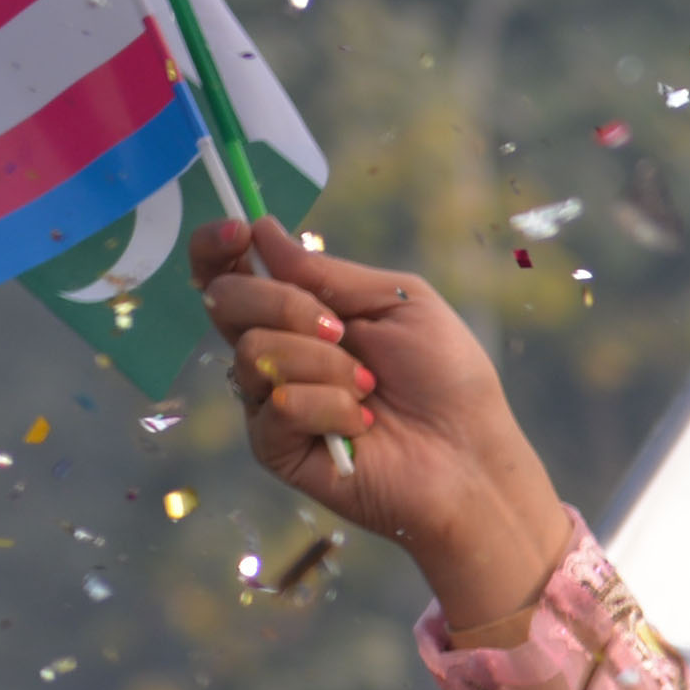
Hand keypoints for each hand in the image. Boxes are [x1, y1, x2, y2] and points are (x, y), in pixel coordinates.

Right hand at [188, 220, 569, 632]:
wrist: (470, 457)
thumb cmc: (447, 380)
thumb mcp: (400, 303)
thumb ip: (328, 273)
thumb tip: (263, 231)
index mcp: (299, 312)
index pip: (230, 271)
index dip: (219, 247)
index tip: (241, 231)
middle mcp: (275, 353)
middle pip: (226, 301)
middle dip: (286, 304)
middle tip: (342, 332)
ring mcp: (270, 400)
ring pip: (253, 351)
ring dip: (324, 363)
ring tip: (370, 388)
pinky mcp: (275, 447)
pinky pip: (279, 404)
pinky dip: (331, 407)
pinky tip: (362, 426)